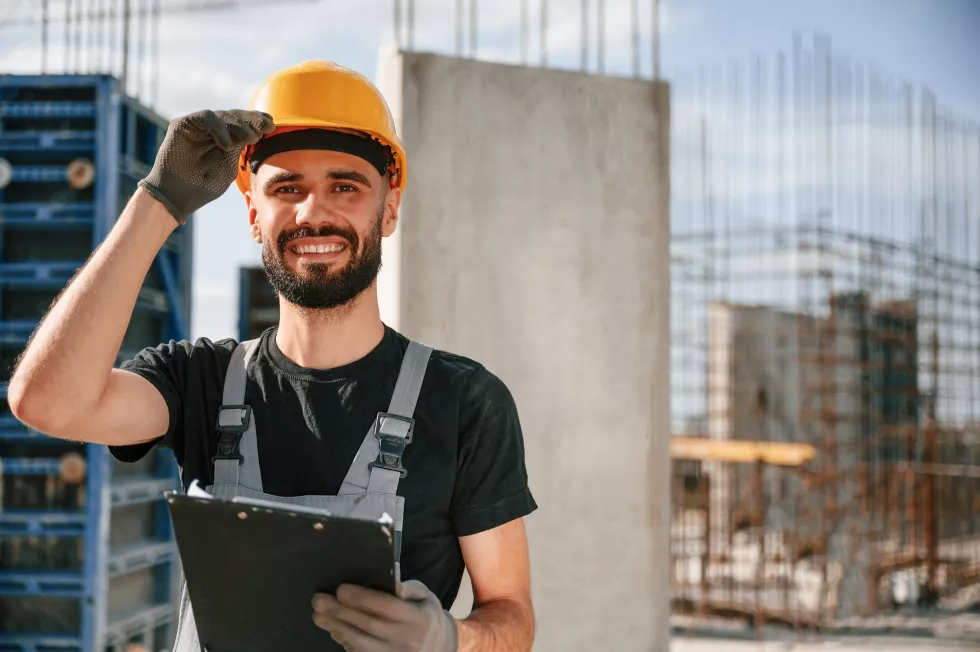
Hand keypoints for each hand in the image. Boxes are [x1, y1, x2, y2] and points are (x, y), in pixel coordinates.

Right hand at [139, 109, 274, 223]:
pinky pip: (205, 118)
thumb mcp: (228, 166)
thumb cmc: (202, 186)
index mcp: (223, 138)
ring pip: (222, 115)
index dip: (257, 121)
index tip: (272, 125)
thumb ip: (239, 148)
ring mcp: (196, 126)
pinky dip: (219, 128)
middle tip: (267, 126)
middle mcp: (210, 129)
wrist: (177, 196)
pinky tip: (227, 145)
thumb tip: (257, 131)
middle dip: (252, 120)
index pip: (242, 124)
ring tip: (251, 138)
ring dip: (239, 126)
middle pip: (234, 116)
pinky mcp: (182, 124)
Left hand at [312, 581, 457, 651]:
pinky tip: (334, 631)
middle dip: (341, 613)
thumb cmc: (427, 615)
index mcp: (418, 619)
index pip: (387, 607)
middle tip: (319, 600)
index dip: (363, 598)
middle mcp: (406, 639)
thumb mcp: (426, 596)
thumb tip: (392, 582)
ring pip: (361, 644)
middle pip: (369, 625)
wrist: (439, 647)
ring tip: (319, 617)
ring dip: (337, 629)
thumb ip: (410, 588)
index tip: (341, 589)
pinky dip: (345, 644)